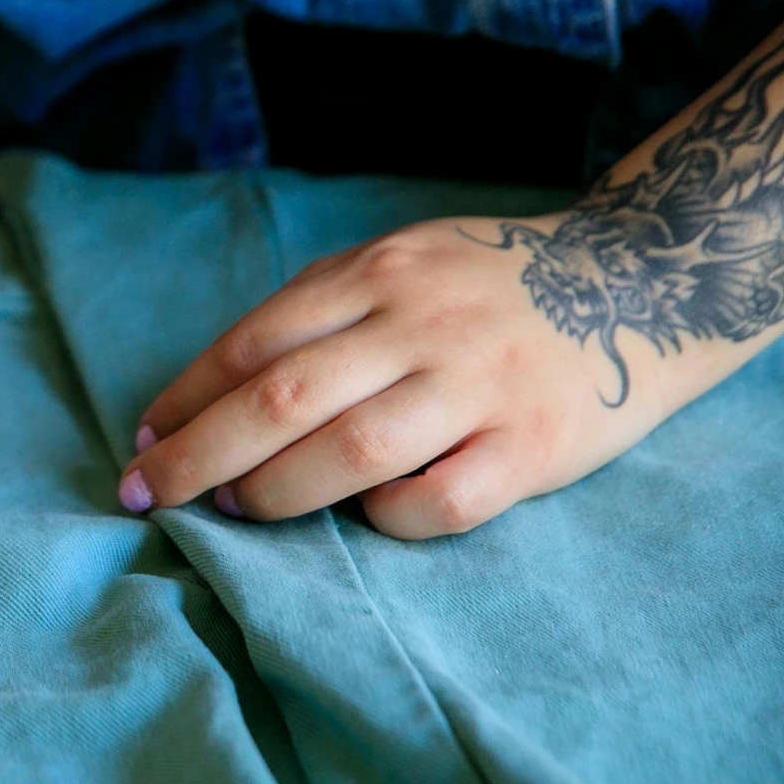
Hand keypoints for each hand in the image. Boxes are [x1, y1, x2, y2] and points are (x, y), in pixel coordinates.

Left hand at [118, 214, 726, 538]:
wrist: (642, 279)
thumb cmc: (486, 286)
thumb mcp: (397, 264)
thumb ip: (316, 315)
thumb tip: (202, 396)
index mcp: (378, 272)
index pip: (253, 341)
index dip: (186, 397)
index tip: (140, 440)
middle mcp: (422, 324)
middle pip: (282, 398)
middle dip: (197, 455)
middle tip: (147, 494)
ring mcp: (480, 385)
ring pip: (349, 455)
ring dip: (272, 493)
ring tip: (233, 510)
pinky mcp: (534, 446)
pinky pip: (439, 502)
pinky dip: (384, 519)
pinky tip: (365, 517)